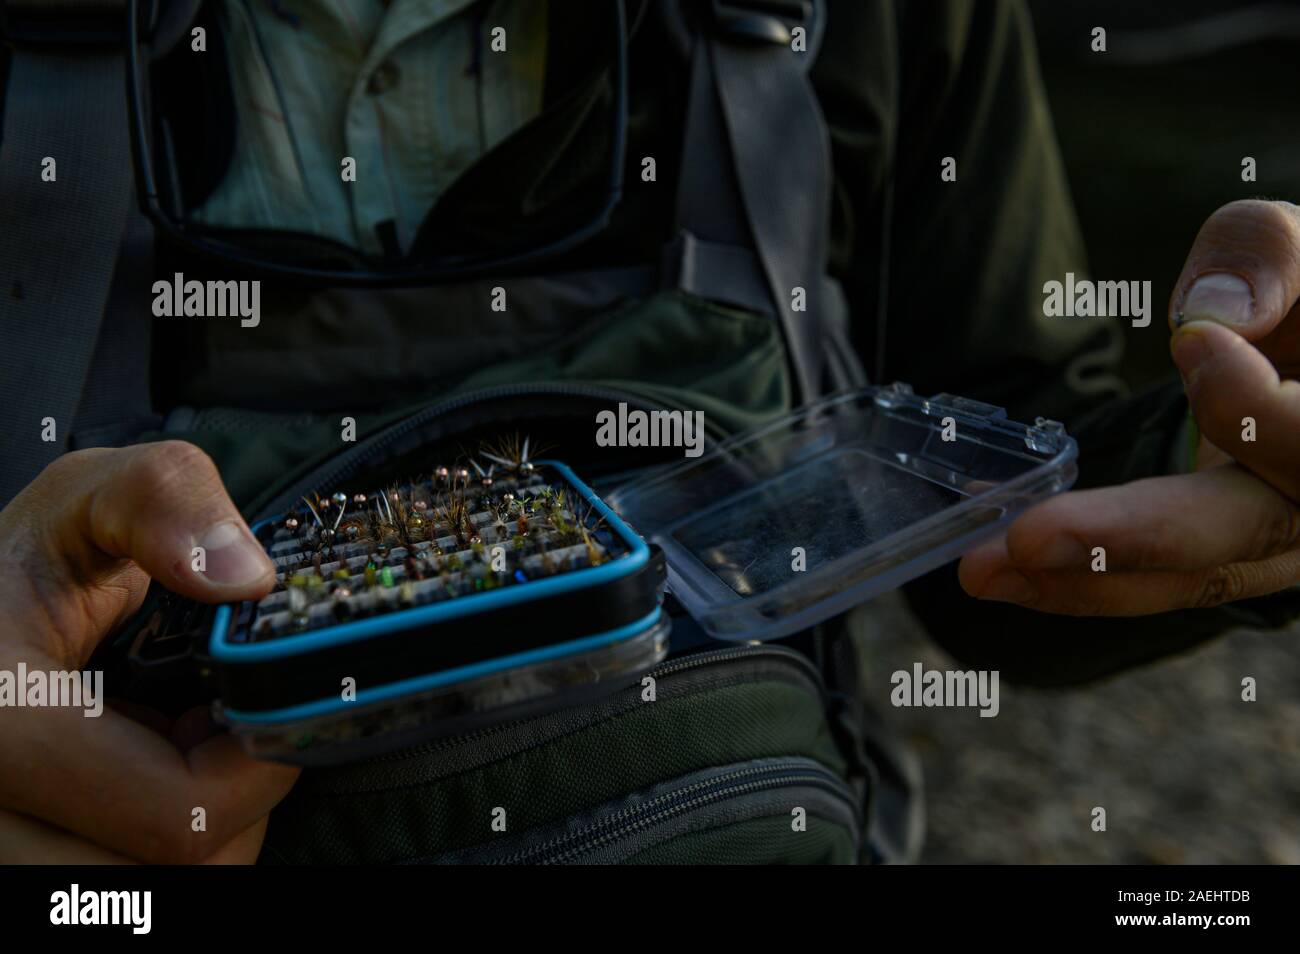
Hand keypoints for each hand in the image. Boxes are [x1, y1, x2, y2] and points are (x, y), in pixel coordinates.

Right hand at [0, 441, 295, 862]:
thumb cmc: (24, 558)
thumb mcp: (87, 497)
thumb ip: (163, 501)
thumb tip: (248, 579)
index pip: (180, 818)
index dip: (260, 769)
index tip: (269, 707)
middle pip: (167, 876)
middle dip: (228, 808)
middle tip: (219, 729)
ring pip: (146, 893)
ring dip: (194, 827)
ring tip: (180, 743)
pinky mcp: (16, 856)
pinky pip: (117, 887)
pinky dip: (155, 841)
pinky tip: (150, 771)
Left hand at [961, 199, 1299, 614]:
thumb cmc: (1298, 289)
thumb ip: (1269, 260)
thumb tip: (1209, 317)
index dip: (1261, 413)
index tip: (1196, 344)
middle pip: (1242, 535)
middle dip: (1127, 540)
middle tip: (1026, 537)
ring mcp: (1273, 544)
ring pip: (1186, 579)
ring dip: (1076, 581)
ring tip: (982, 569)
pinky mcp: (1215, 554)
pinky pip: (1148, 577)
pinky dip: (1070, 573)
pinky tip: (994, 556)